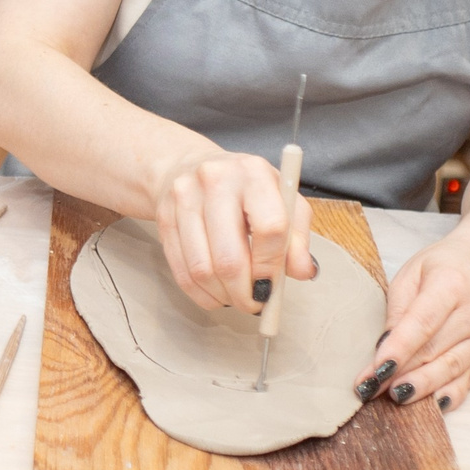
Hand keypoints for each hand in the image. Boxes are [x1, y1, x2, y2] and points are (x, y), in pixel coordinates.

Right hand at [146, 148, 315, 314]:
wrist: (189, 165)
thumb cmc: (244, 188)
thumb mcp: (282, 198)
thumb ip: (297, 236)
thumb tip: (304, 272)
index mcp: (253, 174)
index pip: (270, 228)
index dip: (272, 266)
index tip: (273, 285)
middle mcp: (215, 181)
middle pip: (230, 257)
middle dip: (245, 293)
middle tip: (255, 303)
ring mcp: (184, 199)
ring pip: (202, 270)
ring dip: (223, 296)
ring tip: (236, 297)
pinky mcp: (164, 219)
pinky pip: (181, 272)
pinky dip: (201, 294)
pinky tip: (215, 293)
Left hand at [361, 225, 469, 411]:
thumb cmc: (444, 266)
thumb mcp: (413, 273)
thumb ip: (398, 309)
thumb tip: (383, 348)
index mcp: (452, 285)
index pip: (421, 324)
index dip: (398, 350)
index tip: (375, 371)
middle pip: (433, 351)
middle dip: (400, 374)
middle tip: (371, 389)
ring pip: (450, 370)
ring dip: (420, 389)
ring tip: (395, 398)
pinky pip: (469, 381)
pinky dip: (449, 395)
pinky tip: (431, 406)